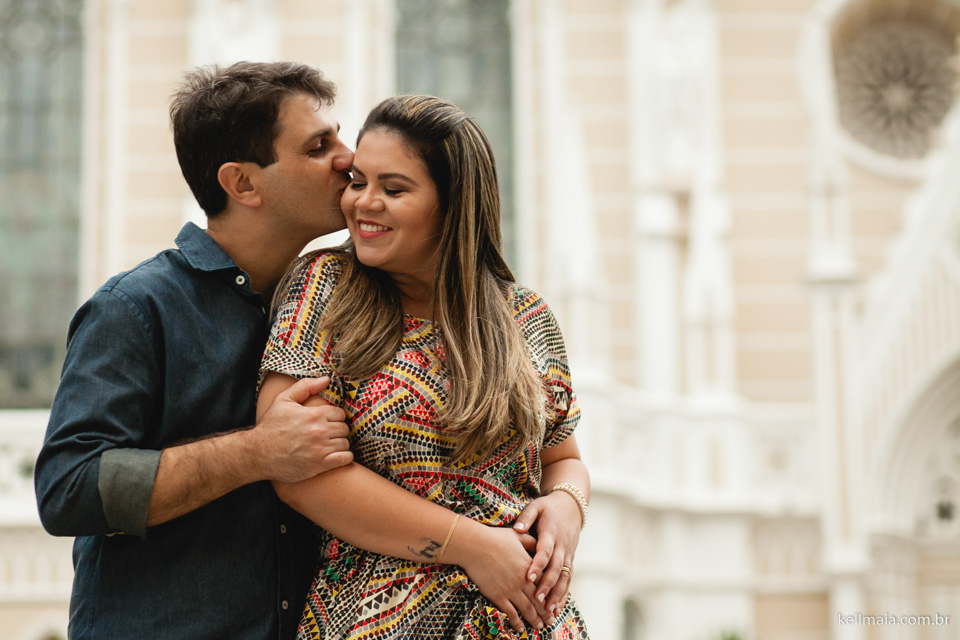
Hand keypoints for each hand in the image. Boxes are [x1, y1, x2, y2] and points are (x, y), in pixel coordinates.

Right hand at [251, 376, 351, 481]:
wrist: (258, 453)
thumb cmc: (271, 426)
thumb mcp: (283, 400)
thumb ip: (305, 386)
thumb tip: (326, 379)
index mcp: (314, 415)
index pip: (340, 413)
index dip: (335, 417)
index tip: (327, 421)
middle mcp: (319, 431)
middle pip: (344, 428)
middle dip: (338, 429)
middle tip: (328, 433)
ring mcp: (320, 449)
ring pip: (345, 443)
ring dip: (340, 443)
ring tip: (329, 444)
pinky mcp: (319, 465)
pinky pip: (345, 459)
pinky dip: (344, 457)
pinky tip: (335, 455)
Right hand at [458, 525, 549, 631]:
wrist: (475, 545)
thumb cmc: (495, 538)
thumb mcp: (518, 536)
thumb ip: (531, 542)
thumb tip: (540, 543)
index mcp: (529, 567)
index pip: (544, 586)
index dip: (550, 597)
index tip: (554, 605)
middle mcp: (522, 581)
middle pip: (538, 601)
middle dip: (545, 613)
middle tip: (551, 622)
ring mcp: (510, 590)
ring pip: (526, 609)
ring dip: (534, 620)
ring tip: (539, 627)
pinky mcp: (497, 595)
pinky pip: (510, 612)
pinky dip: (516, 621)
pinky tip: (520, 628)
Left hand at [513, 492, 581, 618]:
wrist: (571, 505)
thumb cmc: (549, 507)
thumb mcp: (537, 506)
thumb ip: (526, 517)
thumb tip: (516, 529)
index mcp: (551, 533)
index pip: (545, 551)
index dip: (538, 565)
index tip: (528, 577)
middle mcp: (561, 546)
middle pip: (556, 568)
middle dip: (547, 585)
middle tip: (537, 600)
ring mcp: (568, 554)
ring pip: (564, 577)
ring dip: (557, 594)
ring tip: (549, 610)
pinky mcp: (570, 559)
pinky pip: (568, 579)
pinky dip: (564, 593)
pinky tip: (558, 607)